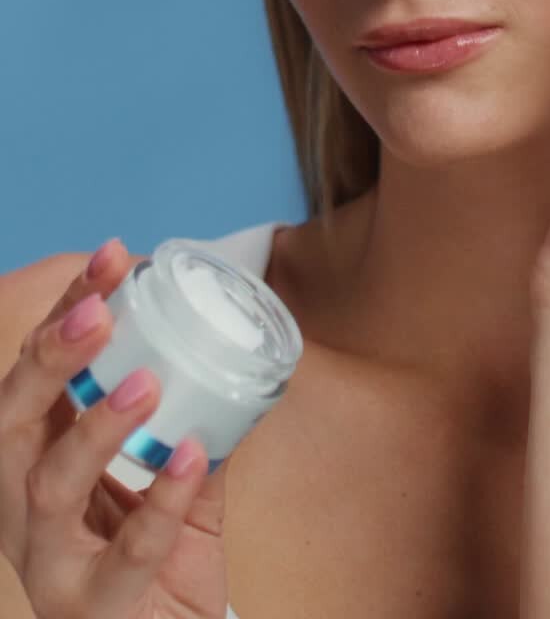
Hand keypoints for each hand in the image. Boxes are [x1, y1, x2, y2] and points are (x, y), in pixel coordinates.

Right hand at [0, 240, 228, 618]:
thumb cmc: (161, 560)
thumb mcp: (175, 479)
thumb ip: (193, 425)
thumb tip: (235, 354)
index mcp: (40, 456)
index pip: (38, 370)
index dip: (66, 311)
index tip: (112, 257)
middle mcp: (25, 502)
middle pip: (13, 417)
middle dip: (52, 357)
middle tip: (101, 310)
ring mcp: (49, 559)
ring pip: (48, 485)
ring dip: (96, 426)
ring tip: (148, 383)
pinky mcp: (88, 608)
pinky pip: (122, 554)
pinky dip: (159, 501)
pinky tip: (192, 457)